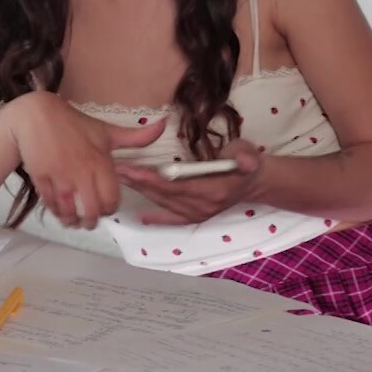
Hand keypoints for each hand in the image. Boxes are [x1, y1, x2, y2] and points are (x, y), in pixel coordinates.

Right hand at [6, 92, 167, 230]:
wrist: (35, 115)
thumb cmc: (74, 123)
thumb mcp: (106, 130)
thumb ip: (136, 137)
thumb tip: (164, 125)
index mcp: (101, 163)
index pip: (111, 199)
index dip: (110, 209)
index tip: (106, 209)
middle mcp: (82, 173)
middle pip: (91, 211)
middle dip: (91, 221)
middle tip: (90, 222)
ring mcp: (60, 177)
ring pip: (69, 211)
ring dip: (72, 221)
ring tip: (74, 222)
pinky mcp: (41, 178)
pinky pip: (50, 204)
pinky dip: (56, 213)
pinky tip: (59, 212)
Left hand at [114, 140, 263, 225]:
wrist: (254, 182)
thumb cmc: (245, 161)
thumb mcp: (247, 153)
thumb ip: (244, 156)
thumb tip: (244, 160)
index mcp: (213, 190)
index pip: (177, 186)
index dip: (154, 179)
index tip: (133, 170)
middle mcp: (203, 206)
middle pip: (165, 195)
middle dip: (139, 183)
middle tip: (117, 170)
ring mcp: (199, 214)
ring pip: (164, 203)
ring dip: (142, 192)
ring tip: (121, 178)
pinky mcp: (196, 216)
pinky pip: (173, 219)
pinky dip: (157, 218)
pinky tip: (141, 217)